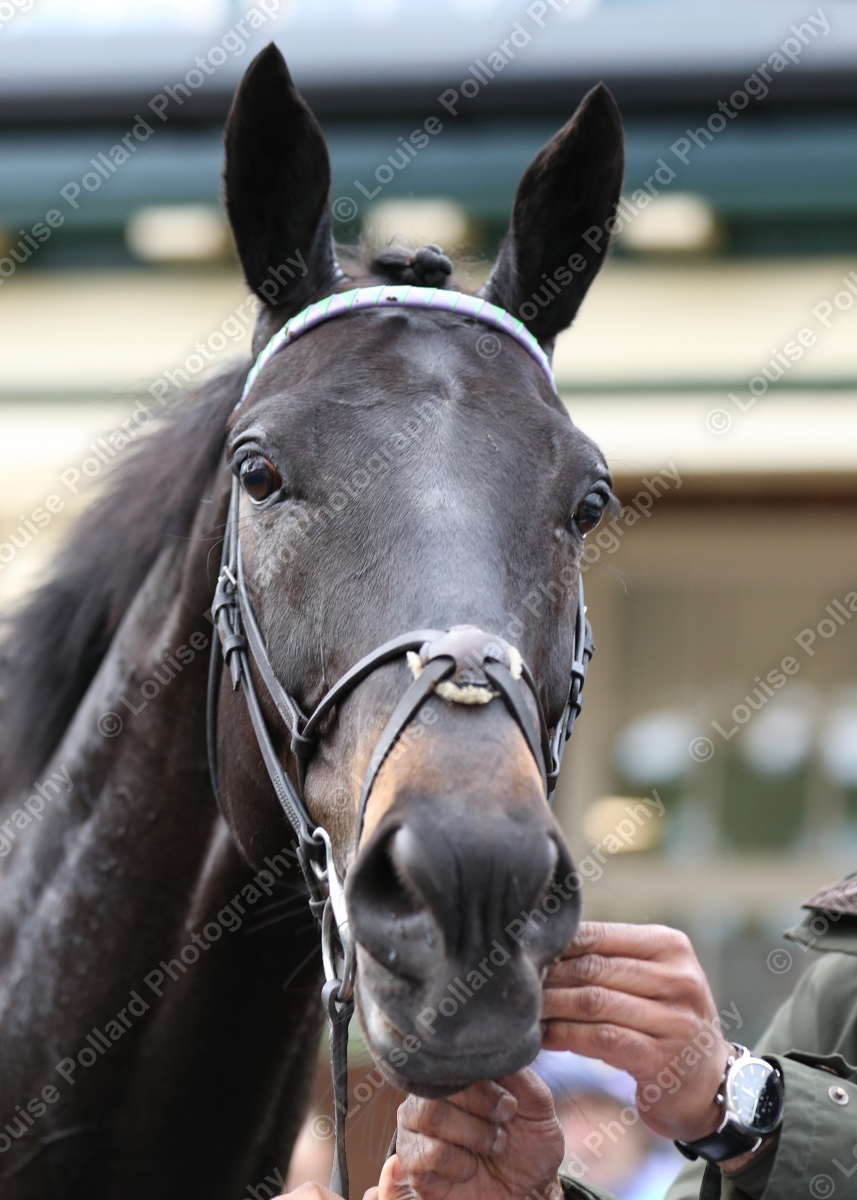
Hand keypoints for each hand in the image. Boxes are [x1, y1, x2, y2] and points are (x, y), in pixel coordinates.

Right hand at [371, 1071, 564, 1199]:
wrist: (528, 1192)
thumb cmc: (528, 1144)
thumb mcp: (537, 1106)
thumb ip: (519, 1076)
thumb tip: (499, 1048)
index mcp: (455, 1075)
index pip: (452, 1060)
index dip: (483, 1084)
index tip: (510, 1105)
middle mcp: (428, 1096)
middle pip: (437, 1084)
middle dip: (479, 1109)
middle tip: (502, 1126)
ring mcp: (416, 1129)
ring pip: (429, 1115)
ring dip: (472, 1135)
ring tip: (492, 1147)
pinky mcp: (413, 1165)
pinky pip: (426, 1155)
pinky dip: (459, 1165)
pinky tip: (470, 1169)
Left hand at [542, 922, 730, 1142]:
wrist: (710, 1081)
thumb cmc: (665, 1018)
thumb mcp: (651, 976)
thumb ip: (609, 957)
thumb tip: (542, 942)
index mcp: (670, 946)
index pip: (599, 935)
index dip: (556, 944)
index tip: (521, 953)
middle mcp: (678, 978)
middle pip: (593, 968)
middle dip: (548, 976)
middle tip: (512, 983)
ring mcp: (674, 1020)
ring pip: (593, 1003)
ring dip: (550, 1007)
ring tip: (520, 1010)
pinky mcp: (661, 1058)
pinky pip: (599, 1039)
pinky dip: (564, 1036)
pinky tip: (541, 1038)